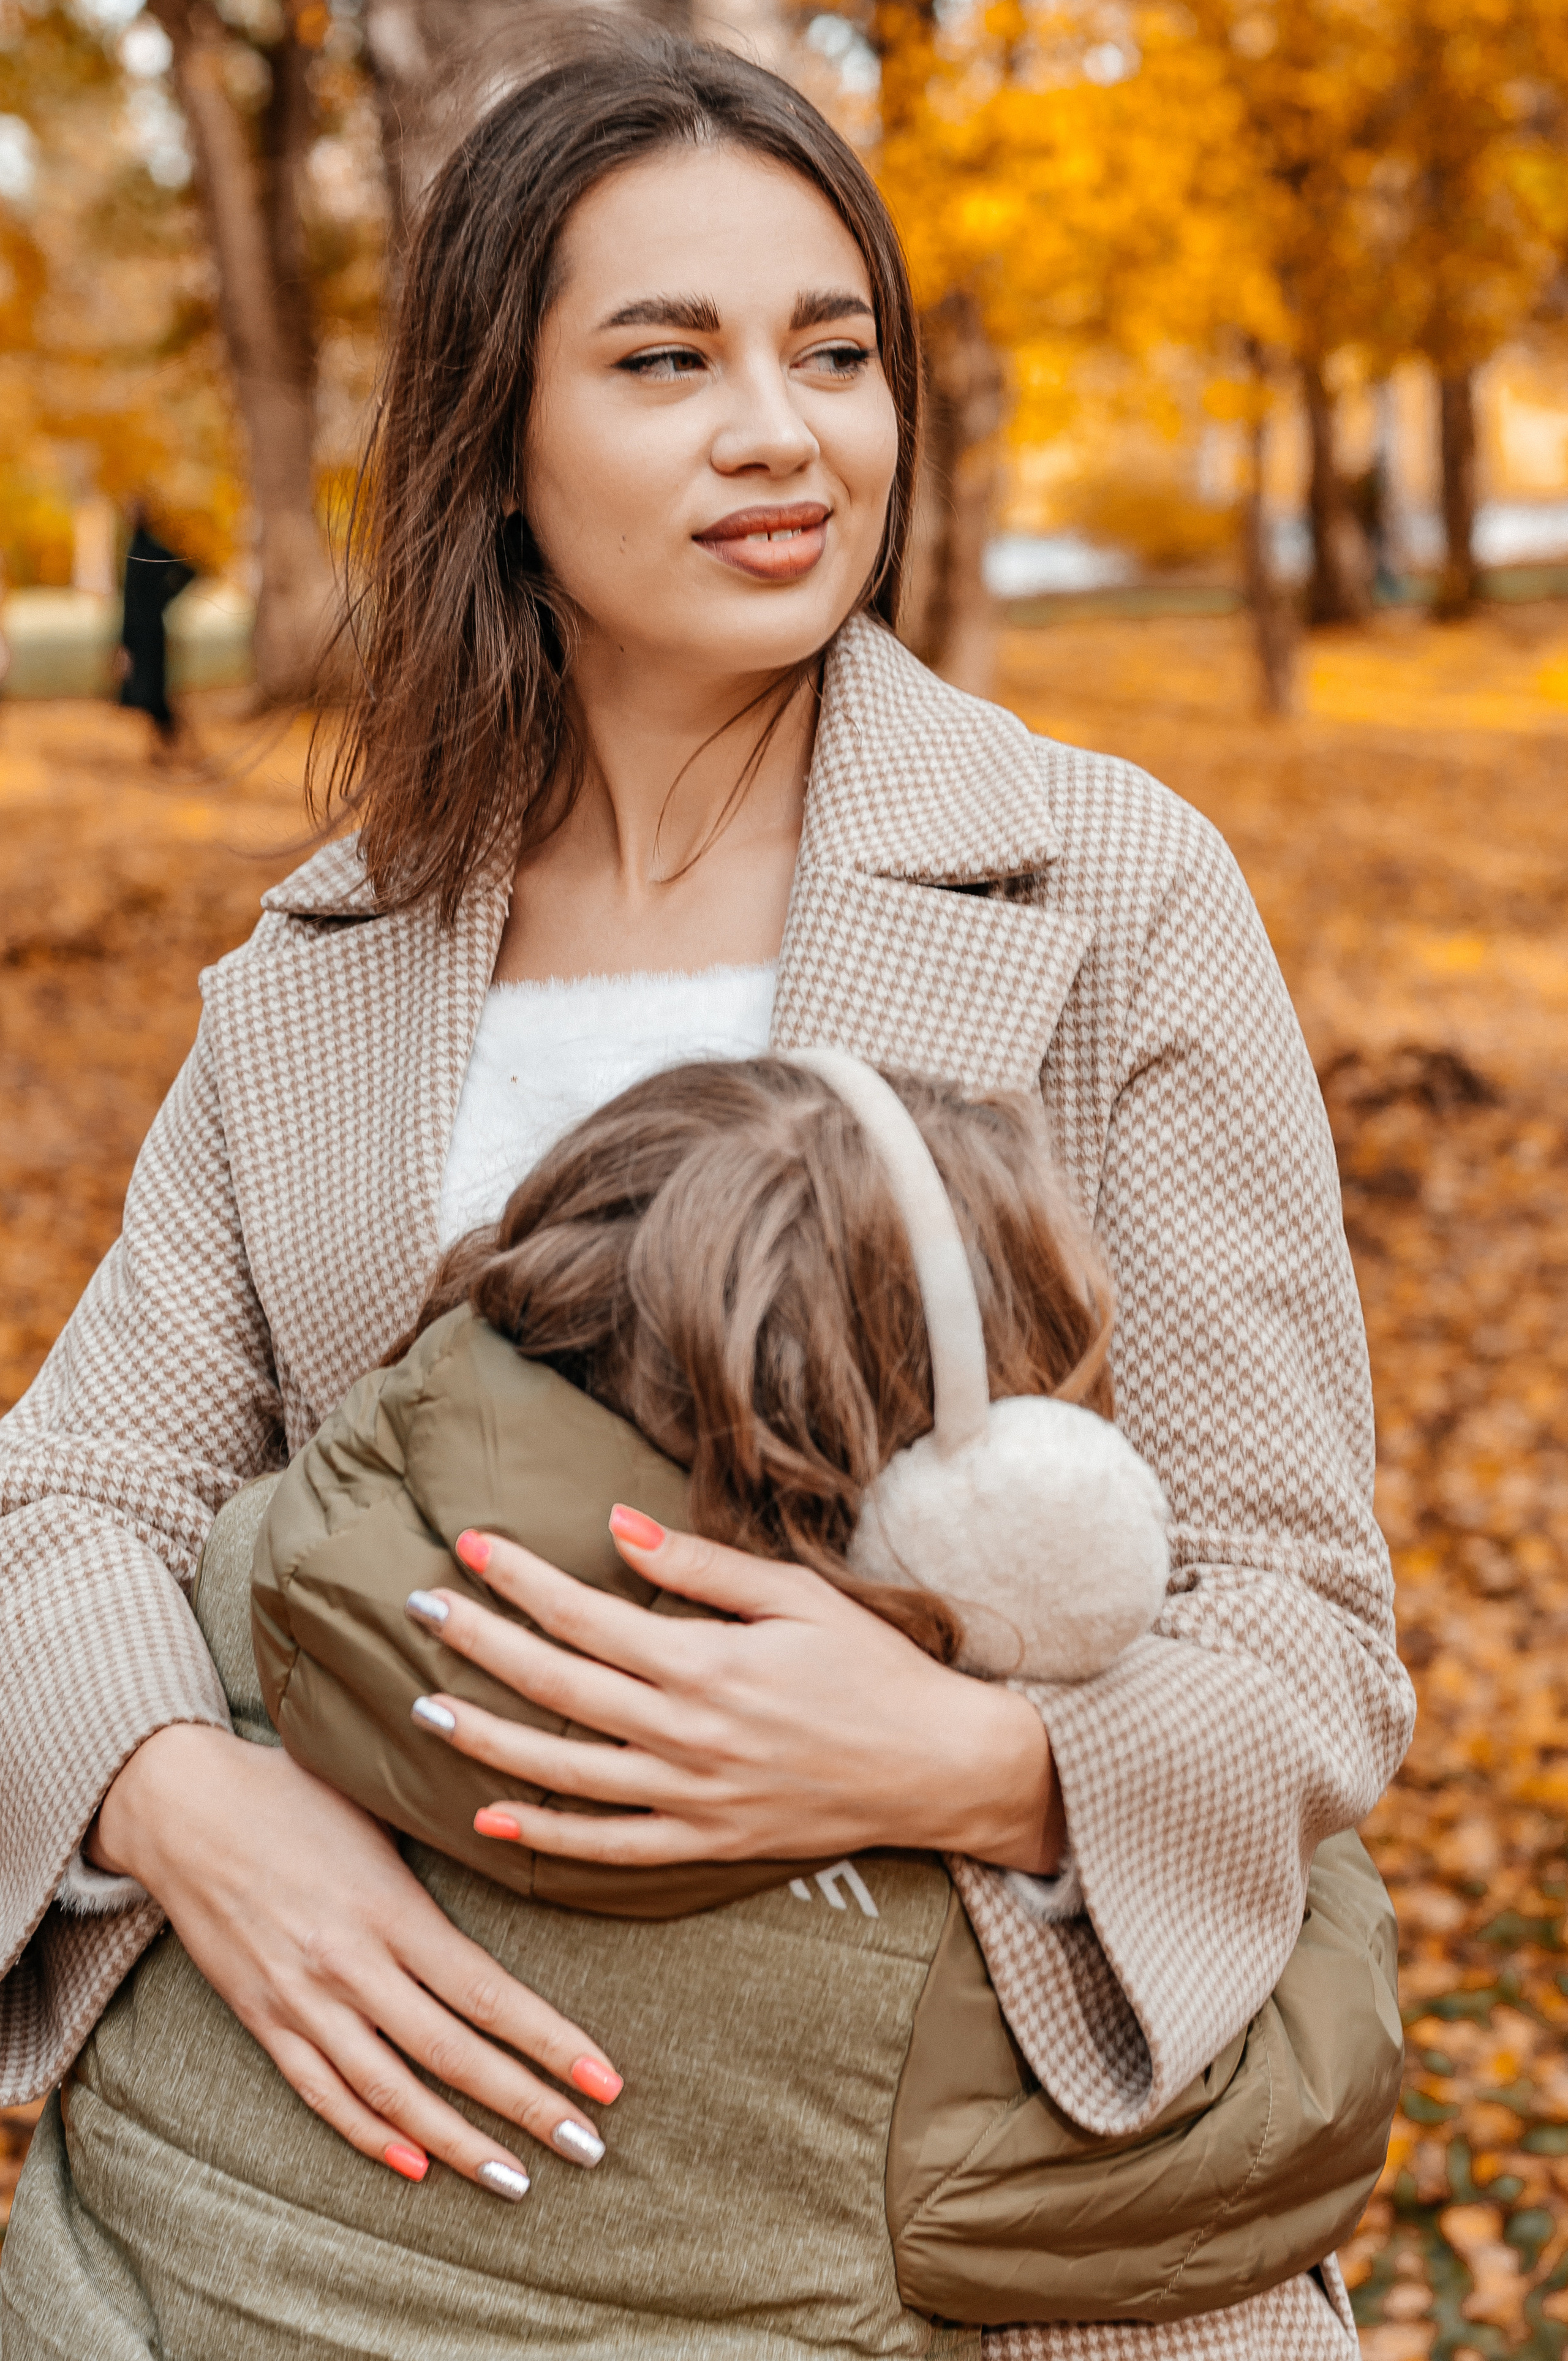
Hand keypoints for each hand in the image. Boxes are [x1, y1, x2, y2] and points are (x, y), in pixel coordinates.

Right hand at [89, 1723, 623, 2195]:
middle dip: (527, 2106)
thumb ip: (443, 1841)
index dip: (551, 2043)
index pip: (488, 1993)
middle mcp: (351, 1964)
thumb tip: (522, 1841)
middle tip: (589, 2148)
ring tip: (515, 2181)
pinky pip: (322, 2092)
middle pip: (453, 2054)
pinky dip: (370, 2136)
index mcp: (392, 1908)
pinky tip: (415, 2167)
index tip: (607, 2080)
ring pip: (391, 2092)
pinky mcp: (262, 2020)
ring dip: (457, 2144)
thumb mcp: (377, 1806)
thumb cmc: (292, 1792)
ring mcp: (303, 2000)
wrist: (182, 1808)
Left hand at [406, 1513, 1063, 1874]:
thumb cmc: (872, 1668)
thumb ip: (700, 1565)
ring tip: (425, 1707)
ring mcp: (690, 1796)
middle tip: (415, 1608)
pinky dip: (543, 1836)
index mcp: (706, 1662)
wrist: (937, 1767)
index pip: (585, 1614)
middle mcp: (686, 1732)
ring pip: (562, 1771)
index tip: (467, 1544)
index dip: (518, 1579)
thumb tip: (618, 1523)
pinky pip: (605, 1848)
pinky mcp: (703, 1844)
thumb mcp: (797, 1596)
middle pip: (555, 1685)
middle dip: (477, 1643)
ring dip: (486, 1739)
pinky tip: (487, 1816)